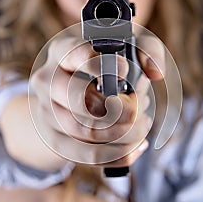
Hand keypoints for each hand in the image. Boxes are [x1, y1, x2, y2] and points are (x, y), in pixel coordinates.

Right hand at [30, 33, 164, 168]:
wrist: (76, 91)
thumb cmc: (109, 64)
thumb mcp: (129, 46)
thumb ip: (148, 50)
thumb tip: (155, 72)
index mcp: (62, 51)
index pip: (74, 54)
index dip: (102, 65)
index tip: (126, 71)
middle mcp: (47, 80)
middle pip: (78, 99)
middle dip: (118, 108)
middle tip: (138, 108)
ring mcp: (46, 112)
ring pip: (83, 131)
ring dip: (123, 133)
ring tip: (144, 124)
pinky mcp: (54, 140)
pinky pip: (84, 156)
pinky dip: (117, 155)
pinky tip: (137, 147)